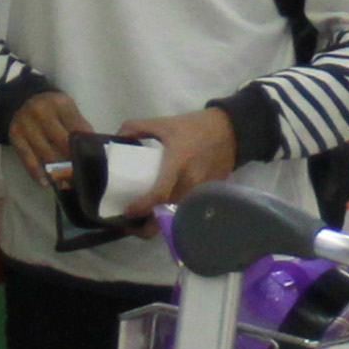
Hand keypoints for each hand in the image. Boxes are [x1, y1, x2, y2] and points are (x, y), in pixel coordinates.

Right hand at [9, 90, 88, 178]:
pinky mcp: (15, 135)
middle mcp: (41, 111)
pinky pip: (27, 158)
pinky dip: (36, 172)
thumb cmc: (52, 110)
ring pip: (44, 152)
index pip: (76, 127)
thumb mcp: (67, 110)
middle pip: (61, 140)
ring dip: (56, 170)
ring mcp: (26, 123)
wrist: (23, 101)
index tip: (91, 161)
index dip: (84, 145)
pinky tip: (45, 182)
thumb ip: (79, 127)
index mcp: (60, 103)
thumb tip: (93, 149)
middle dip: (72, 159)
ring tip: (66, 182)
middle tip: (80, 175)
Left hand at [119, 107, 239, 216]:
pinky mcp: (210, 194)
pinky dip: (176, 212)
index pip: (159, 194)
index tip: (128, 211)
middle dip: (149, 225)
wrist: (231, 129)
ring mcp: (202, 191)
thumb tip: (117, 138)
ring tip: (147, 217)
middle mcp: (191, 181)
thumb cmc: (195, 126)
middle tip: (134, 224)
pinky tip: (166, 208)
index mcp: (177, 163)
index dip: (142, 207)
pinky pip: (189, 208)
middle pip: (167, 213)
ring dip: (162, 220)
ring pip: (178, 215)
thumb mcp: (164, 123)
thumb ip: (137, 127)